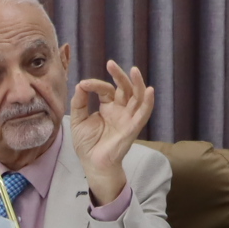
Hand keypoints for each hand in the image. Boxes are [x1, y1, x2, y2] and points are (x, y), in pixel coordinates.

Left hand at [70, 60, 155, 204]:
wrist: (92, 164)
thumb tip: (81, 84)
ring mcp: (128, 118)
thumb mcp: (79, 119)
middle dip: (119, 75)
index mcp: (108, 107)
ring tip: (134, 70)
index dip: (95, 85)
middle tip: (110, 63)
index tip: (83, 85)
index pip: (106, 90)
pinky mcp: (133, 128)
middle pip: (125, 88)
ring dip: (137, 83)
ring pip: (137, 97)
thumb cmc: (87, 144)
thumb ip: (79, 102)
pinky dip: (148, 102)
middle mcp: (120, 110)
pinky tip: (150, 91)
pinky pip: (143, 113)